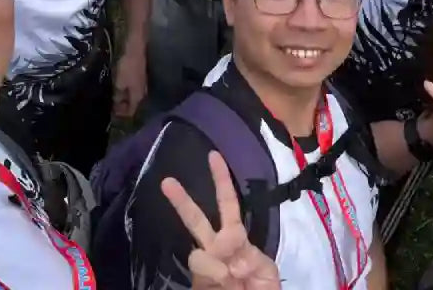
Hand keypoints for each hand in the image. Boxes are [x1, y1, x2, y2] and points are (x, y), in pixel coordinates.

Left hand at [113, 41, 146, 117]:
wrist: (136, 49)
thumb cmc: (128, 67)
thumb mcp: (120, 84)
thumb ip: (118, 97)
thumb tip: (116, 107)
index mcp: (137, 97)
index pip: (130, 112)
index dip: (121, 116)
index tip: (111, 117)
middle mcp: (142, 93)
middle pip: (132, 105)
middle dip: (122, 109)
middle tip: (110, 109)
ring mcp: (142, 85)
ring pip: (132, 97)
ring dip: (124, 100)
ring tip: (113, 100)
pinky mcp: (140, 77)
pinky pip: (132, 90)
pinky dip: (125, 92)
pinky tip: (119, 89)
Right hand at [162, 152, 280, 289]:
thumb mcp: (265, 271)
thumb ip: (250, 255)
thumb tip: (225, 249)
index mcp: (237, 241)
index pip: (228, 205)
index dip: (221, 180)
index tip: (213, 155)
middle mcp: (217, 250)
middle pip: (197, 220)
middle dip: (182, 200)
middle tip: (166, 181)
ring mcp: (205, 269)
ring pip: (198, 253)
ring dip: (214, 262)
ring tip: (231, 278)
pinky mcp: (198, 283)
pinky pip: (202, 271)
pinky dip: (213, 273)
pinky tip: (225, 281)